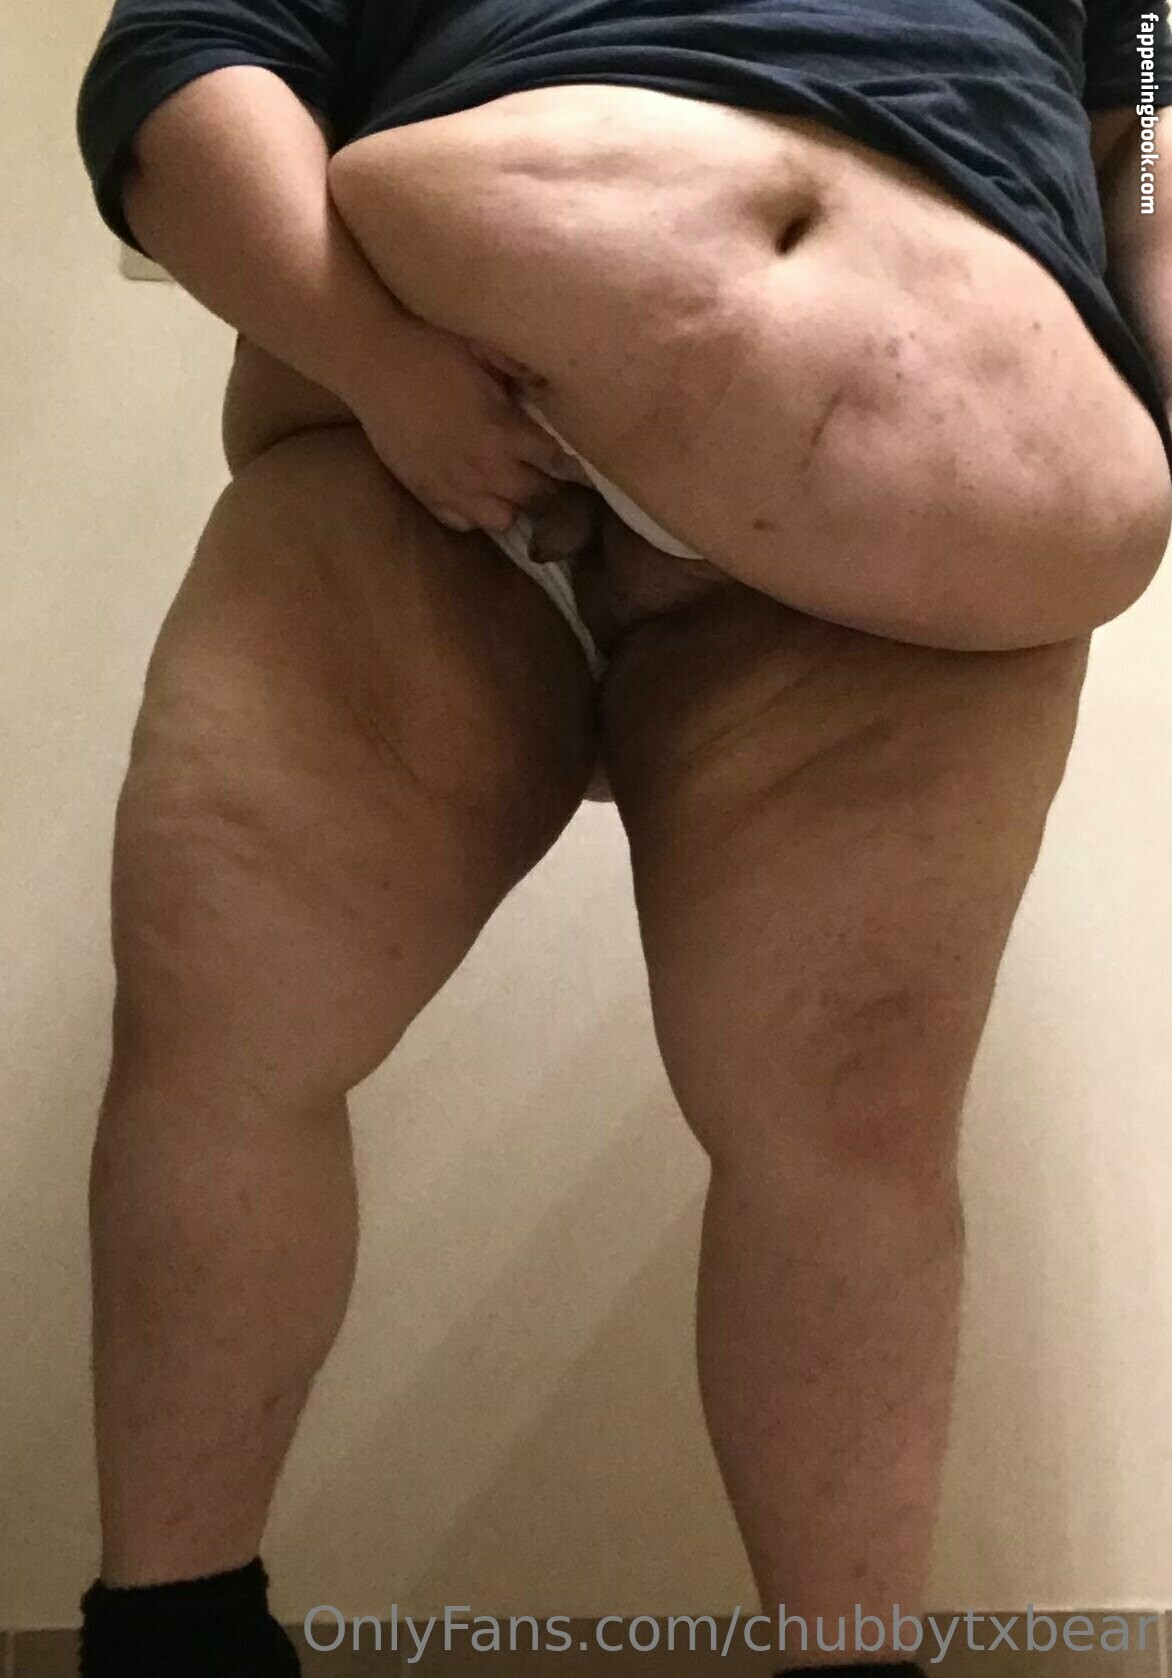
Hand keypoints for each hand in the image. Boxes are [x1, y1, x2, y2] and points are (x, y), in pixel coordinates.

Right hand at [344, 314, 578, 532]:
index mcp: (506, 434)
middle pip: (536, 499)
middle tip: (554, 478)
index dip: (575, 466)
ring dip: (513, 505)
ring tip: (513, 486)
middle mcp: (485, 469)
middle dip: (551, 491)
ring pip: (502, 520)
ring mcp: (453, 486)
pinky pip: (463, 521)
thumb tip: (552, 383)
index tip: (583, 464)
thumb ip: (523, 371)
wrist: (370, 359)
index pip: (558, 465)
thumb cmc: (431, 345)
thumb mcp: (485, 349)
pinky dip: (476, 512)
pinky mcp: (426, 492)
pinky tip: (477, 491)